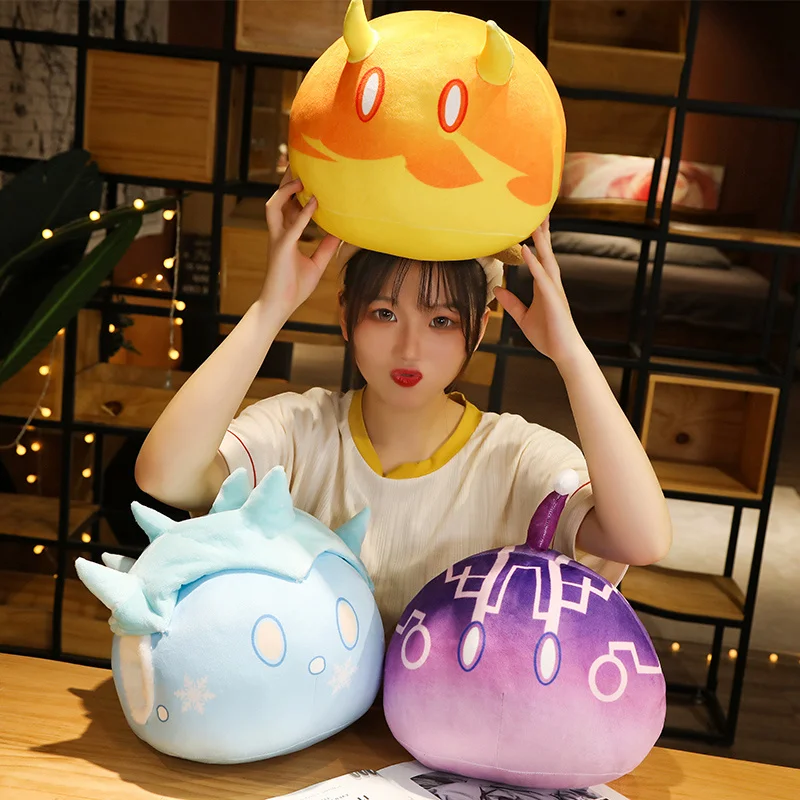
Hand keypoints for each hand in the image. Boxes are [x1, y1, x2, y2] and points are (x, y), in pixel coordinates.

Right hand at [260, 167, 340, 318]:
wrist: (280, 306)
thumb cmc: (295, 288)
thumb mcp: (317, 264)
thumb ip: (326, 247)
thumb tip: (339, 233)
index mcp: (285, 236)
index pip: (287, 208)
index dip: (293, 191)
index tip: (306, 177)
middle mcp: (279, 234)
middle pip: (277, 200)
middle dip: (284, 182)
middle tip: (297, 164)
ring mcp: (278, 240)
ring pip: (274, 207)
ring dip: (286, 192)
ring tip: (301, 179)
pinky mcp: (282, 249)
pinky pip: (291, 227)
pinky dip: (303, 214)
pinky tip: (314, 203)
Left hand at [492, 217, 585, 367]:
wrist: (563, 353)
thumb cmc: (548, 336)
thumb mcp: (523, 317)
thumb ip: (511, 302)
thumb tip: (497, 289)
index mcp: (544, 286)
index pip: (540, 258)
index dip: (537, 240)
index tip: (533, 222)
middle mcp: (551, 284)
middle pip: (546, 253)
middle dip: (543, 232)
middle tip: (539, 210)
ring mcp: (554, 290)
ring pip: (547, 260)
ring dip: (541, 241)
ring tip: (535, 223)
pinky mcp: (553, 300)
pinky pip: (542, 277)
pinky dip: (535, 262)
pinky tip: (527, 250)